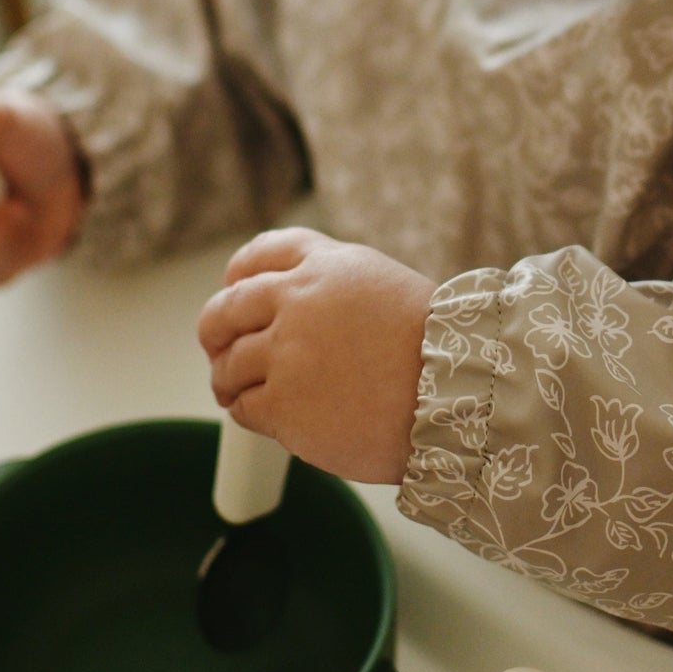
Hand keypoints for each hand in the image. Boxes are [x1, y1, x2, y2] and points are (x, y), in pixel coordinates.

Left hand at [197, 226, 435, 485]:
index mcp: (326, 266)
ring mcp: (286, 354)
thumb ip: (331, 286)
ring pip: (229, 365)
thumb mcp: (383, 286)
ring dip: (229, 380)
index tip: (232, 287)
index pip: (262, 254)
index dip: (239, 273)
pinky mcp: (283, 405)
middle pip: (226, 310)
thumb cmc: (436, 348)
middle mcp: (298, 302)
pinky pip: (244, 408)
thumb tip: (285, 306)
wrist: (458, 395)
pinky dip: (249, 412)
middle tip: (217, 348)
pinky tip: (270, 416)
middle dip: (215, 331)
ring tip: (240, 392)